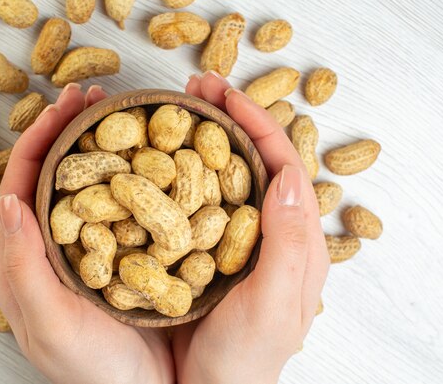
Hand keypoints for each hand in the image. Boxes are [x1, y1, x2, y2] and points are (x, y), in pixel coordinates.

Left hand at [0, 83, 173, 383]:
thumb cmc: (93, 371)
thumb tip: (9, 200)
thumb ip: (21, 268)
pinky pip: (126, 205)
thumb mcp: (49, 325)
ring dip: (103, 145)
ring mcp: (95, 247)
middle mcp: (59, 246)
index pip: (27, 181)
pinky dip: (135, 174)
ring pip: (91, 183)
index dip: (43, 136)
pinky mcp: (128, 254)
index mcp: (30, 256)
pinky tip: (156, 159)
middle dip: (72, 128)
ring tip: (124, 114)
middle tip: (96, 93)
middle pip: (58, 173)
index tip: (67, 101)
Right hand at [173, 72, 329, 383]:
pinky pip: (188, 200)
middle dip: (224, 116)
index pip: (279, 163)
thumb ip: (291, 245)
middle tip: (195, 85)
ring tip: (173, 109)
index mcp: (291, 238)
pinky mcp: (194, 250)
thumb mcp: (276, 307)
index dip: (253, 120)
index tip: (220, 90)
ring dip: (198, 136)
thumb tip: (289, 175)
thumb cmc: (245, 361)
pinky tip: (151, 158)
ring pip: (217, 174)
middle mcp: (261, 231)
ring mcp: (225, 239)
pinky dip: (173, 171)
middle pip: (249, 159)